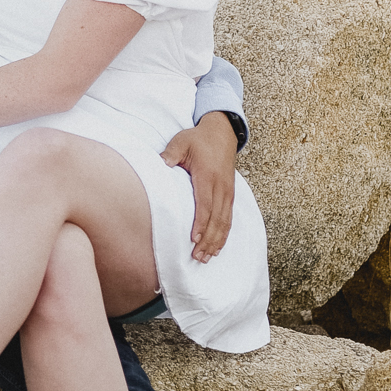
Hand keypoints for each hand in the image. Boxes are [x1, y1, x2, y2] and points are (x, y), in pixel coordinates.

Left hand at [161, 111, 236, 262]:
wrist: (222, 132)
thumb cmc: (198, 139)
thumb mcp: (181, 142)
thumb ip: (170, 154)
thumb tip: (160, 165)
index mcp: (208, 176)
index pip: (205, 204)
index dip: (200, 223)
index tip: (194, 240)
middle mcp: (221, 187)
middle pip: (216, 219)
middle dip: (208, 240)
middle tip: (198, 257)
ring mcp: (228, 192)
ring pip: (224, 222)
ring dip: (217, 241)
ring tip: (207, 258)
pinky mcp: (230, 194)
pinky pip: (229, 218)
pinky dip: (224, 234)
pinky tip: (218, 247)